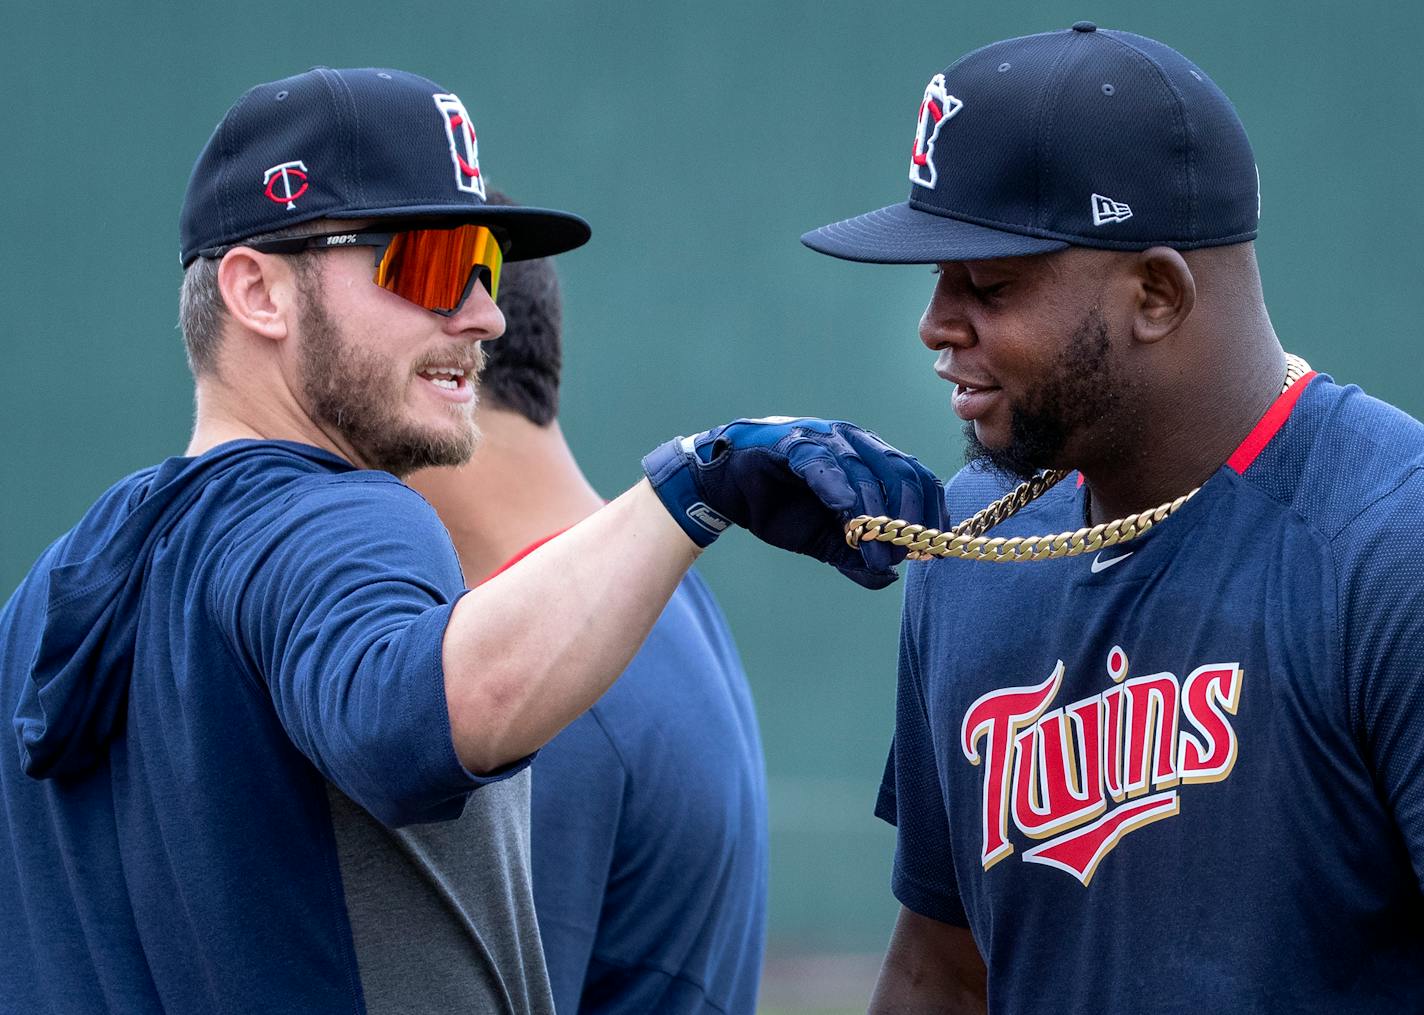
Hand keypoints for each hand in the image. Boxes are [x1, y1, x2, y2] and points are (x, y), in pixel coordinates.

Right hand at [642, 417, 944, 588]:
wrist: (724, 487)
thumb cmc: (778, 505)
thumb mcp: (823, 540)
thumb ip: (855, 556)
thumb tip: (888, 578)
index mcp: (871, 458)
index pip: (918, 478)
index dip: (932, 513)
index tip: (937, 548)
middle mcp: (855, 442)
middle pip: (903, 474)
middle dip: (911, 518)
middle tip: (907, 555)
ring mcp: (826, 438)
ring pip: (869, 472)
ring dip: (879, 516)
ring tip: (879, 554)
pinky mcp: (795, 443)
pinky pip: (827, 466)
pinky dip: (843, 494)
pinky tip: (850, 520)